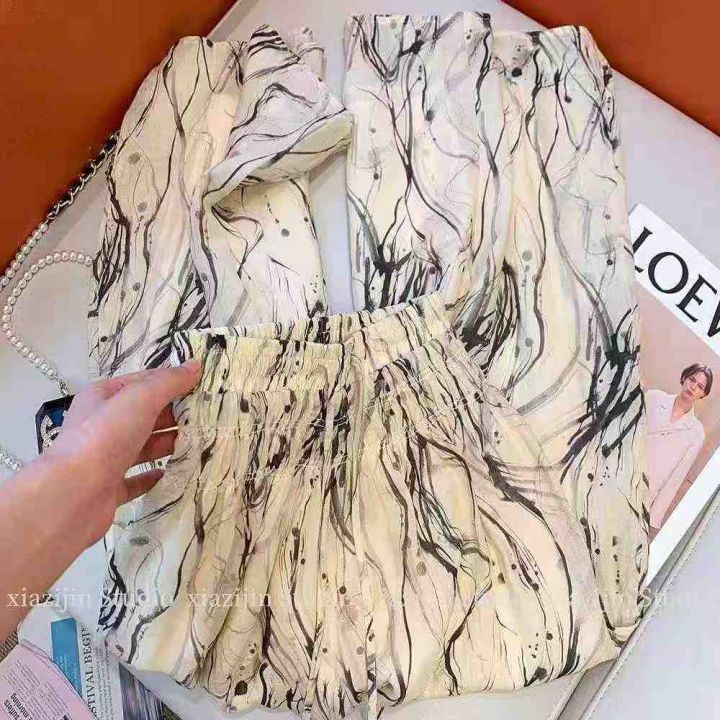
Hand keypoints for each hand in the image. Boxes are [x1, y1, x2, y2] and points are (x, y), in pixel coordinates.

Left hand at [44, 360, 201, 545]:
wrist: (73, 495)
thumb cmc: (105, 437)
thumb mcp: (140, 399)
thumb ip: (168, 382)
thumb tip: (196, 365)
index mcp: (103, 397)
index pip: (143, 382)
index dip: (172, 381)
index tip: (204, 386)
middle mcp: (102, 425)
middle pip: (145, 414)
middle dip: (175, 414)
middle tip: (210, 416)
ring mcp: (105, 458)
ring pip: (144, 446)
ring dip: (169, 444)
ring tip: (201, 442)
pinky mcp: (110, 488)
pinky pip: (137, 479)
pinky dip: (154, 476)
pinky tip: (173, 472)